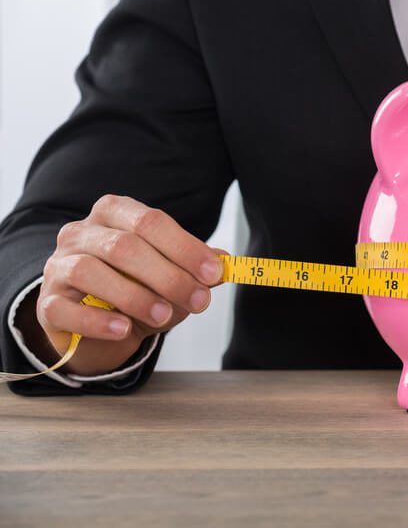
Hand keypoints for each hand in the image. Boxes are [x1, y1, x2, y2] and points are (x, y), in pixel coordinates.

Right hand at [24, 195, 223, 375]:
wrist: (96, 324)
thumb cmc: (137, 288)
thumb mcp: (171, 275)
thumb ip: (195, 268)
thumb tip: (225, 263)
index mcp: (115, 214)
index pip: (150, 221)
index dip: (185, 247)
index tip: (214, 272)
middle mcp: (81, 233)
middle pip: (124, 246)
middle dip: (167, 275)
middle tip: (198, 301)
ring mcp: (58, 266)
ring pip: (90, 271)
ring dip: (134, 295)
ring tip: (165, 316)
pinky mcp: (46, 303)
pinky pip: (64, 309)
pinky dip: (96, 320)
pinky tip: (124, 329)